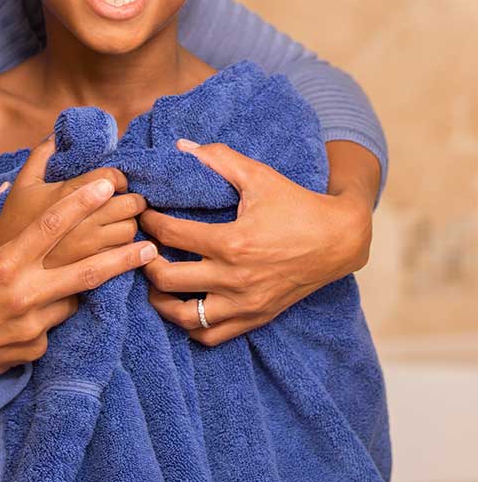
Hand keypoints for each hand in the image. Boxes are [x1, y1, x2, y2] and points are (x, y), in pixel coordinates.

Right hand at [0, 163, 157, 398]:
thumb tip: (2, 189)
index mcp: (2, 264)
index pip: (50, 227)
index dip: (81, 203)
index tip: (107, 186)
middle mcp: (23, 295)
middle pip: (86, 272)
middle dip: (123, 257)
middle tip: (151, 243)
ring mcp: (33, 326)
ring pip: (75, 297)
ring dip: (88, 283)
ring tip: (114, 268)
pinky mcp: (37, 349)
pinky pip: (55, 322)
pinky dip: (53, 310)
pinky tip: (38, 308)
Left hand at [140, 140, 371, 346]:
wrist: (339, 240)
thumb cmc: (296, 205)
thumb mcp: (259, 176)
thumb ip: (218, 159)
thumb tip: (181, 146)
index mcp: (231, 242)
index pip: (170, 235)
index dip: (148, 222)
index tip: (142, 214)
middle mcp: (235, 279)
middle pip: (167, 280)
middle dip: (145, 262)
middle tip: (142, 248)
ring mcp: (245, 304)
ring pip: (185, 317)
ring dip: (161, 301)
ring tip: (154, 281)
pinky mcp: (255, 318)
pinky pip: (211, 336)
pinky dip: (190, 325)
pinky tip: (182, 304)